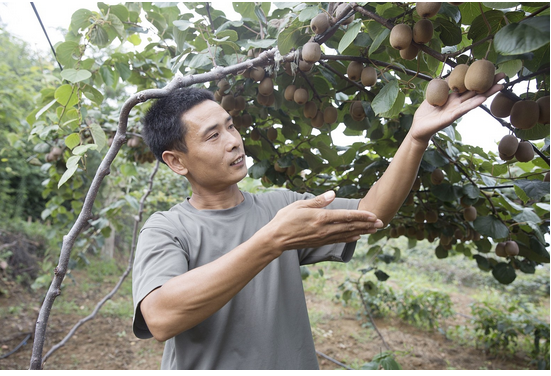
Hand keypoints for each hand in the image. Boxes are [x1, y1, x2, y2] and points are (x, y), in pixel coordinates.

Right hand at [264, 191, 383, 252]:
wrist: (276, 239)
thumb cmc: (285, 219)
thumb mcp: (299, 205)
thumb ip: (318, 200)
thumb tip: (333, 193)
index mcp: (320, 217)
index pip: (346, 216)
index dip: (361, 216)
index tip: (373, 215)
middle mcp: (324, 229)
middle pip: (350, 226)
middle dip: (367, 224)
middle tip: (381, 223)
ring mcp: (323, 237)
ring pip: (347, 234)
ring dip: (362, 231)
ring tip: (374, 229)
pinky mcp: (320, 242)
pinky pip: (338, 240)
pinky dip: (350, 238)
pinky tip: (357, 236)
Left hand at [409, 73, 505, 145]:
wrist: (418, 127)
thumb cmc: (426, 113)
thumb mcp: (434, 96)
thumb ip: (442, 87)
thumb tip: (450, 74)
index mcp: (454, 98)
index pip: (469, 87)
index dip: (479, 79)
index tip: (491, 70)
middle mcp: (458, 104)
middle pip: (476, 91)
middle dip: (490, 84)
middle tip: (503, 75)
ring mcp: (456, 110)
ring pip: (474, 100)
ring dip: (487, 93)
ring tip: (500, 86)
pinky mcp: (451, 117)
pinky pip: (463, 109)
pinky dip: (473, 104)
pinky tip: (482, 98)